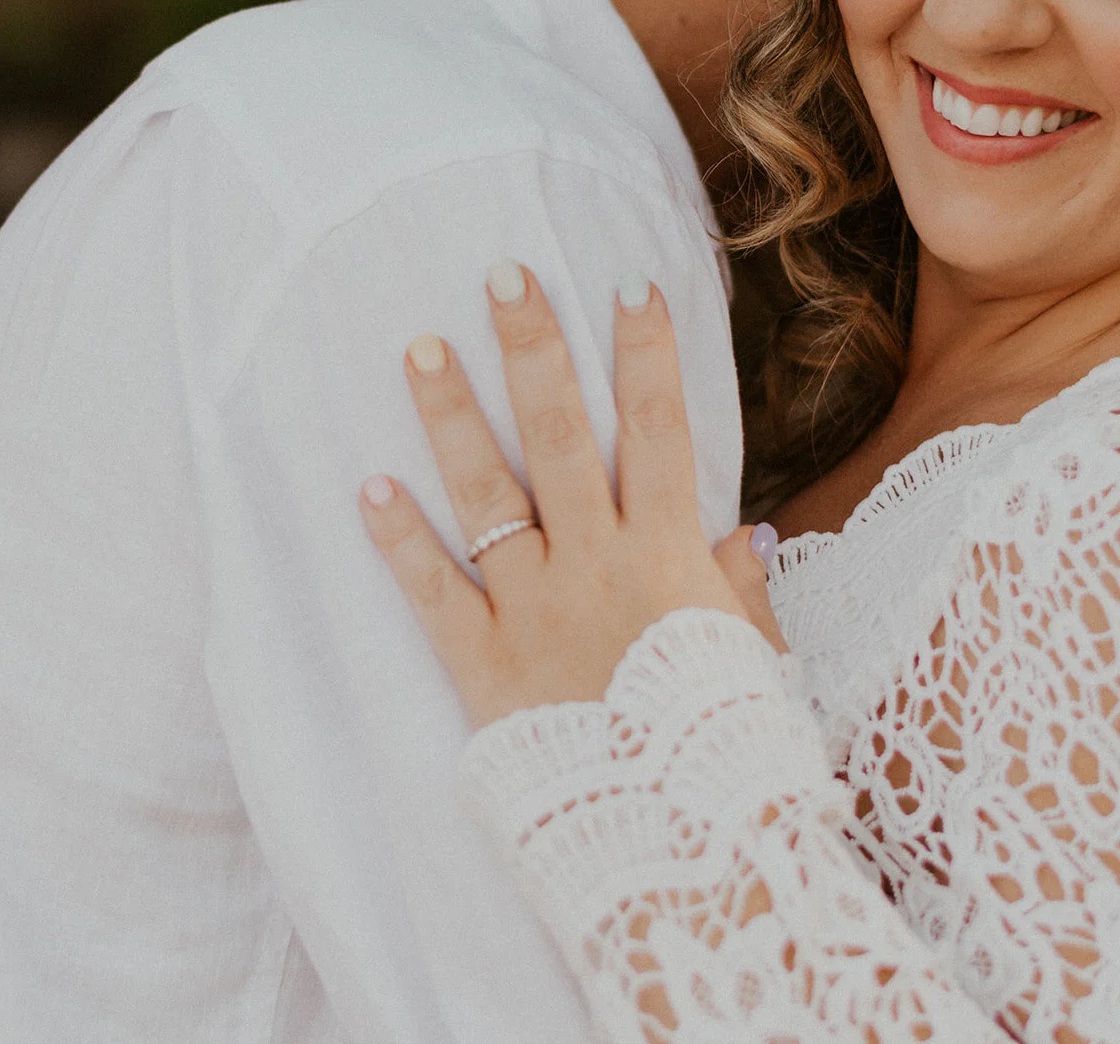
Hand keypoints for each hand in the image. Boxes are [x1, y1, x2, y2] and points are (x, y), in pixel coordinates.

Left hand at [360, 264, 753, 727]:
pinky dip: (401, 542)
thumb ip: (742, 589)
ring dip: (451, 417)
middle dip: (534, 348)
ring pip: (486, 493)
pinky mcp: (484, 665)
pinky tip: (368, 488)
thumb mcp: (751, 658)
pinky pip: (435, 593)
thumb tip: (746, 531)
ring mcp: (534, 608)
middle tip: (503, 275)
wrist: (672, 844)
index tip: (630, 283)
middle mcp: (596, 562)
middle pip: (559, 434)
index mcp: (668, 552)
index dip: (647, 352)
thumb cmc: (722, 746)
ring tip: (421, 346)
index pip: (658, 427)